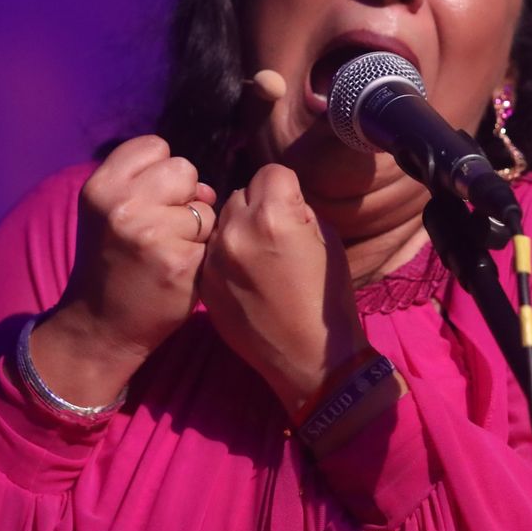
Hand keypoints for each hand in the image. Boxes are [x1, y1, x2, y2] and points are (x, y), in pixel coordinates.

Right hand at [32, 137, 213, 404]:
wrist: (100, 326)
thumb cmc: (112, 263)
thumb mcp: (109, 213)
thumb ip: (147, 185)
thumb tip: (204, 188)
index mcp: (100, 187)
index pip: (154, 145)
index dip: (161, 172)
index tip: (151, 200)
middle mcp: (122, 205)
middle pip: (185, 169)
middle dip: (184, 196)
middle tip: (163, 228)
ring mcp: (151, 234)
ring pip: (205, 206)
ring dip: (197, 228)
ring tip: (171, 251)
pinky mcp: (179, 262)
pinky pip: (213, 239)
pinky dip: (204, 255)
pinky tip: (181, 271)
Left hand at [198, 163, 368, 415]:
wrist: (310, 357)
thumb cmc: (327, 299)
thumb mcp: (326, 240)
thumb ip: (297, 210)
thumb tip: (279, 199)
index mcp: (274, 217)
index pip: (271, 173)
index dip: (286, 189)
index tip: (293, 208)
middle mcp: (237, 231)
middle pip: (242, 193)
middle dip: (259, 206)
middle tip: (276, 235)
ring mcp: (215, 258)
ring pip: (222, 221)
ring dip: (239, 229)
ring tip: (259, 258)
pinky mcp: (204, 282)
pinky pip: (211, 251)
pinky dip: (226, 255)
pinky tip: (245, 278)